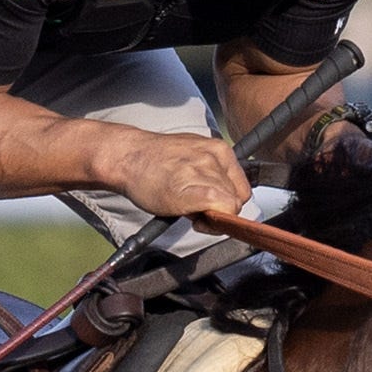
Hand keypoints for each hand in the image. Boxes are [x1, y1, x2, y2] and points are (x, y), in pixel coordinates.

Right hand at [94, 126, 250, 222]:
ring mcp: (205, 172)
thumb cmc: (156, 162)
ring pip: (229, 207)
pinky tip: (189, 214)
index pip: (242, 188)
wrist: (129, 158)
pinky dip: (208, 221)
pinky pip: (219, 211)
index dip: (228, 203)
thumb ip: (214, 174)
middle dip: (219, 209)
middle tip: (194, 206)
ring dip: (210, 214)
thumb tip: (226, 200)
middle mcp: (216, 158)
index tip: (211, 206)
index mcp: (220, 149)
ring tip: (185, 205)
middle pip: (237, 199)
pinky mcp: (194, 190)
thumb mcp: (194, 157)